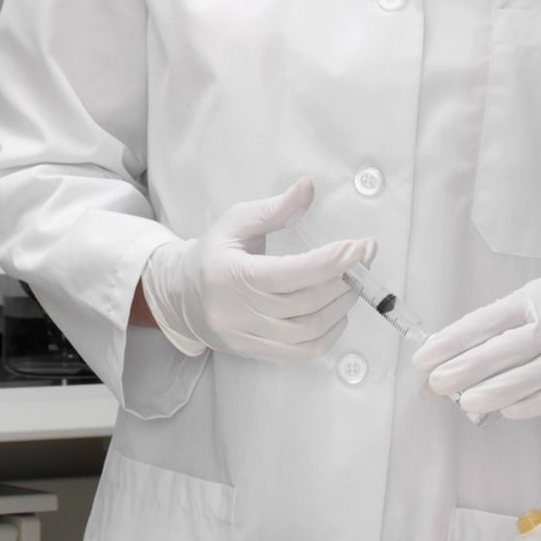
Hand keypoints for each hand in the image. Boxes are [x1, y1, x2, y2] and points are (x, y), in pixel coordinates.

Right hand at [140, 180, 371, 362]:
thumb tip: (308, 188)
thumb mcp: (235, 223)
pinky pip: (303, 352)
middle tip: (361, 261)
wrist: (179, 296)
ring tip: (350, 285)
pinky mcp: (254, 352)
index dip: (329, 262)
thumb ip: (274, 208)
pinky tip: (334, 313)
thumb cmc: (212, 255)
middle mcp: (235, 311)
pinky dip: (329, 333)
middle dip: (343, 280)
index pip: (287, 273)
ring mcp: (245, 337)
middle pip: (305, 303)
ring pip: (309, 331)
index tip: (359, 248)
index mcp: (229, 274)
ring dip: (340, 306)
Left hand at [413, 277, 540, 420]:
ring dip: (499, 389)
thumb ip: (479, 344)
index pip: (490, 318)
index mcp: (536, 298)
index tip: (423, 359)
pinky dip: (533, 404)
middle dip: (470, 366)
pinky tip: (508, 411)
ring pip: (538, 371)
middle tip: (437, 383)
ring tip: (467, 402)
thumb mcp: (520, 318)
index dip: (454, 339)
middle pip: (513, 344)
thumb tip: (429, 381)